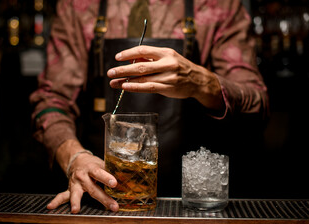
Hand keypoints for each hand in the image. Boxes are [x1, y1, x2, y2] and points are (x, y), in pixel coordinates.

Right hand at [47, 139, 118, 212]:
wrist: (78, 160)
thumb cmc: (94, 164)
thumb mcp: (103, 164)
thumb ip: (111, 172)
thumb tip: (127, 178)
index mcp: (92, 168)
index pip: (100, 173)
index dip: (107, 178)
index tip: (115, 184)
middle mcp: (82, 176)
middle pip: (93, 188)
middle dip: (103, 198)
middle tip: (112, 206)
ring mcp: (75, 183)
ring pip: (75, 193)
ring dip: (75, 202)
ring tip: (75, 210)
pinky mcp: (69, 189)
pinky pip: (62, 195)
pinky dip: (56, 201)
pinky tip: (50, 206)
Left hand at [107, 45, 223, 110]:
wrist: (198, 80)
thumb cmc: (179, 67)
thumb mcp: (167, 58)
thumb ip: (150, 58)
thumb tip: (130, 59)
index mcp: (166, 52)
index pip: (143, 50)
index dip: (128, 53)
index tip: (117, 57)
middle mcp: (167, 64)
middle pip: (140, 65)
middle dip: (123, 69)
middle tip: (111, 72)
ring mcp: (168, 76)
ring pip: (142, 78)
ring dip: (125, 80)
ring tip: (113, 82)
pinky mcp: (167, 87)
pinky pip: (148, 87)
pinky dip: (135, 87)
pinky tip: (125, 87)